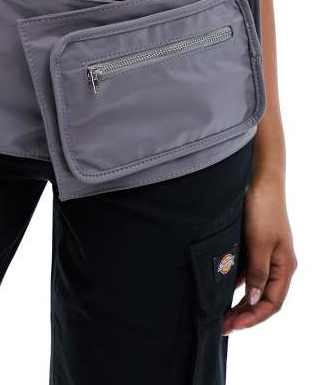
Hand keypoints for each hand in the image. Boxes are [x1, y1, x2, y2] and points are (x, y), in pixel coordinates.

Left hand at [223, 178, 296, 333]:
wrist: (260, 179)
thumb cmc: (262, 209)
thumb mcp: (259, 243)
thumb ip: (258, 271)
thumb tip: (256, 300)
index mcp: (285, 267)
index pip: (272, 303)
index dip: (253, 318)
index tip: (232, 325)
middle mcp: (278, 264)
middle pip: (263, 299)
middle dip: (244, 314)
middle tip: (221, 326)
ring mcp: (266, 255)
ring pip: (255, 287)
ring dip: (239, 302)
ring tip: (220, 313)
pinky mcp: (255, 246)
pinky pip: (247, 272)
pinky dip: (236, 284)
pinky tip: (221, 290)